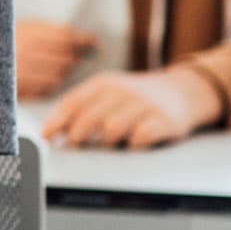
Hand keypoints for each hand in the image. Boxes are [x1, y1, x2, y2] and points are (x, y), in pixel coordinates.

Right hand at [15, 21, 96, 99]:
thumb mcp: (17, 26)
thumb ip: (45, 30)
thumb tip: (80, 37)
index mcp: (25, 31)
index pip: (65, 36)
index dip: (83, 39)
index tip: (92, 42)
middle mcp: (24, 50)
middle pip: (65, 56)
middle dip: (75, 57)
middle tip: (80, 56)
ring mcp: (21, 70)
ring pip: (58, 74)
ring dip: (63, 71)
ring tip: (62, 67)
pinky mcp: (18, 87)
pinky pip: (46, 88)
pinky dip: (51, 84)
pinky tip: (47, 78)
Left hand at [42, 68, 224, 148]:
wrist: (183, 91)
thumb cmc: (135, 98)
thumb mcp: (107, 93)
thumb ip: (81, 108)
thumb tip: (50, 133)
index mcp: (104, 83)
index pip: (73, 102)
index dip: (57, 122)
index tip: (47, 138)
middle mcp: (124, 91)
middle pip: (89, 118)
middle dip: (78, 136)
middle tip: (77, 146)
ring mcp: (145, 105)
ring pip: (112, 129)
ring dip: (106, 142)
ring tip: (110, 143)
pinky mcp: (165, 120)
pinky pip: (140, 137)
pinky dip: (133, 145)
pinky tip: (133, 144)